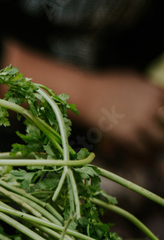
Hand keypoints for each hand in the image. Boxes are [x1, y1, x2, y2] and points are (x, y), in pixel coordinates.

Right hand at [2, 40, 163, 158]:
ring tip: (147, 152)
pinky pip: (142, 152)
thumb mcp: (134, 80)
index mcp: (158, 93)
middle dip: (161, 138)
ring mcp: (142, 122)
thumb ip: (150, 91)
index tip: (159, 127)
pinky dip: (142, 157)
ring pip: (159, 143)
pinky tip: (137, 158)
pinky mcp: (128, 136)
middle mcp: (154, 107)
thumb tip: (158, 99)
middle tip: (154, 141)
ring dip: (154, 149)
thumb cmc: (105, 85)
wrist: (84, 94)